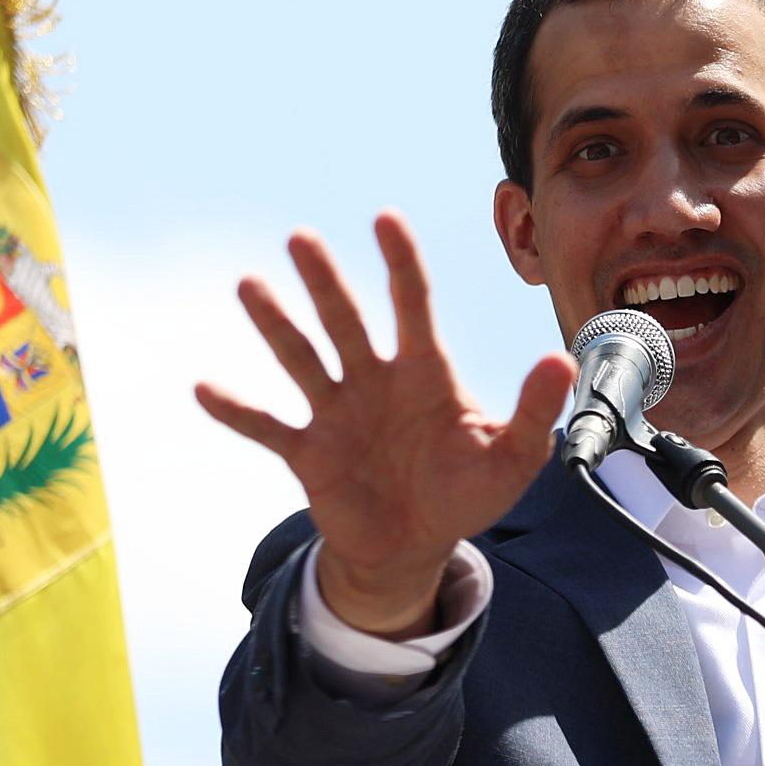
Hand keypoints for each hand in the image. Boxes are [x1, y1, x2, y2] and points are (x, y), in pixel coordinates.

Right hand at [196, 213, 576, 638]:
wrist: (415, 546)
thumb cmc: (464, 493)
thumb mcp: (511, 458)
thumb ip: (534, 412)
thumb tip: (561, 362)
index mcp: (424, 374)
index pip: (413, 306)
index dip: (401, 264)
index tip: (385, 218)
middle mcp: (374, 382)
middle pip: (347, 321)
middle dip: (326, 282)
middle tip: (302, 238)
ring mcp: (337, 414)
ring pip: (302, 360)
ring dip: (276, 325)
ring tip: (249, 285)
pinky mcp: (309, 453)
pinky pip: (267, 427)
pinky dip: (237, 410)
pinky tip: (203, 387)